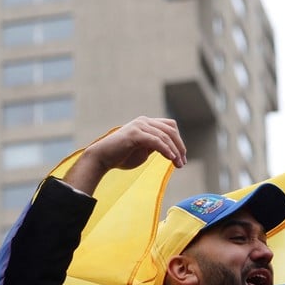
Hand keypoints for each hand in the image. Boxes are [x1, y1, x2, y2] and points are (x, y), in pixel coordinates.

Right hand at [64, 116, 186, 193]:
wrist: (102, 158)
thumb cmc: (121, 156)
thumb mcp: (144, 150)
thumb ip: (155, 146)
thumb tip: (171, 149)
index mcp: (147, 123)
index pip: (170, 127)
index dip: (179, 141)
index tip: (182, 157)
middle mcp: (144, 121)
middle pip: (171, 130)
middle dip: (180, 147)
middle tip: (183, 163)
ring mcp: (139, 125)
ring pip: (165, 136)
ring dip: (175, 151)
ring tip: (178, 164)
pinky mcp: (135, 133)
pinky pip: (156, 141)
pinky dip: (166, 150)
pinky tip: (171, 158)